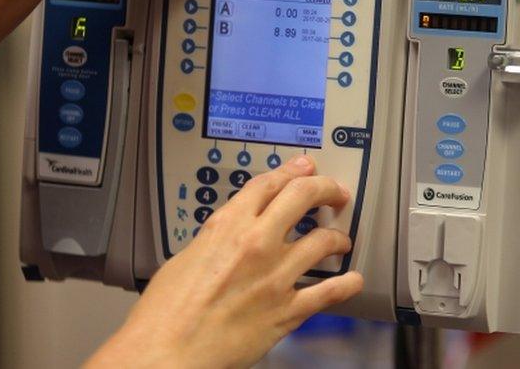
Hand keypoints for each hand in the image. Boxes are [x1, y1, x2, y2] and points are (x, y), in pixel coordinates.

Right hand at [86, 155, 362, 367]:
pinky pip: (330, 292)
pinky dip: (347, 284)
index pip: (269, 184)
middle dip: (326, 189)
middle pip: (303, 196)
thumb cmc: (166, 313)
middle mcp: (256, 244)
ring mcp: (276, 277)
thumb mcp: (185, 257)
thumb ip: (215, 240)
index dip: (292, 170)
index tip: (304, 167)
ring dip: (337, 237)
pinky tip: (353, 280)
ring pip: (323, 240)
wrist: (167, 351)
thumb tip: (227, 236)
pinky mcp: (287, 311)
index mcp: (227, 226)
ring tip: (340, 240)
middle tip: (335, 192)